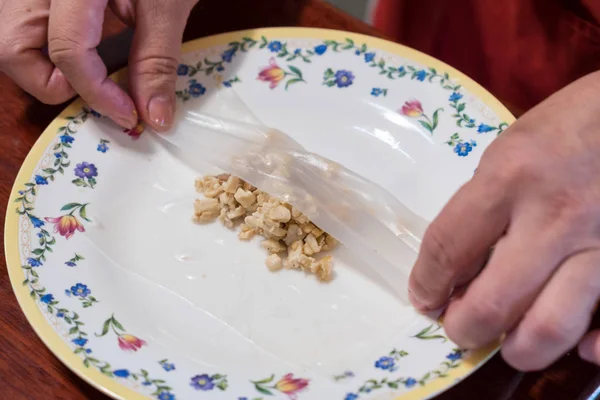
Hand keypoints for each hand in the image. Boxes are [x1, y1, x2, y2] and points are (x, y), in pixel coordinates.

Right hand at [0, 0, 197, 130]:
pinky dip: (50, 49)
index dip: (98, 94)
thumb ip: (156, 60)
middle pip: (12, 48)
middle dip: (55, 84)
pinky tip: (88, 49)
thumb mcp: (167, 4)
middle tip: (100, 92)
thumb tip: (155, 117)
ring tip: (95, 71)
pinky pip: (26, 26)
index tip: (130, 116)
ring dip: (48, 68)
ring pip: (12, 39)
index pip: (67, 50)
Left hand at [408, 70, 599, 370]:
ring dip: (517, 348)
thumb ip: (483, 206)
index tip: (424, 298)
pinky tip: (577, 345)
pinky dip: (591, 348)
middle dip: (462, 328)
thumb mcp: (510, 150)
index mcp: (511, 179)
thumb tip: (459, 265)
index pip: (448, 249)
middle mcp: (554, 217)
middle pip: (492, 303)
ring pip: (549, 327)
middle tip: (457, 326)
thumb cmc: (573, 123)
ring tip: (504, 341)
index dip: (426, 284)